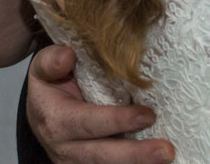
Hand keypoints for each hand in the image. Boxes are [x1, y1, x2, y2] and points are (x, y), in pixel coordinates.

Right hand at [27, 44, 174, 163]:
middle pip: (102, 155)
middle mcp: (65, 148)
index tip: (148, 115)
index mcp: (57, 121)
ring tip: (167, 158)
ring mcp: (77, 161)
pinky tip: (157, 162)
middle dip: (135, 155)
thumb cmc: (52, 83)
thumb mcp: (44, 67)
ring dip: (139, 163)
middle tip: (166, 151)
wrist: (42, 110)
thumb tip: (66, 56)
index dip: (117, 121)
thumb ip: (51, 61)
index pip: (88, 123)